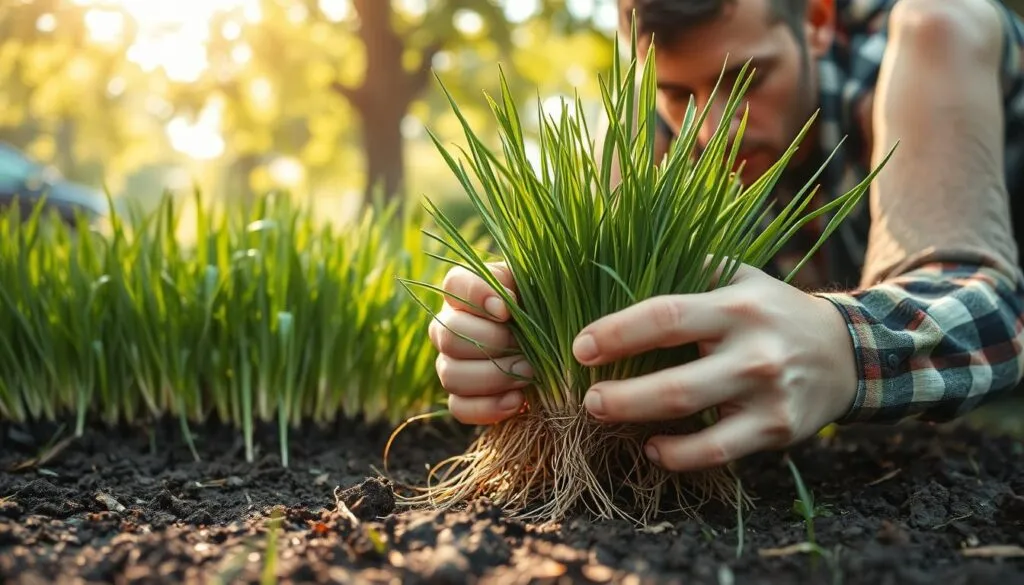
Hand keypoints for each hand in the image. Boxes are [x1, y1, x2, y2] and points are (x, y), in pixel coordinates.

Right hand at [428, 263, 532, 424]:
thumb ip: (523, 284)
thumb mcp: (542, 288)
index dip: (476, 296)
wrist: (557, 352)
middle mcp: (448, 328)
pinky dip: (489, 407)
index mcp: (466, 293)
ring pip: (450, 375)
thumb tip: (504, 306)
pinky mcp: (460, 399)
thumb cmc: (547, 312)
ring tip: (529, 374)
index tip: (507, 310)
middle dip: (491, 343)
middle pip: (448, 336)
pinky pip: (459, 408)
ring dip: (494, 377)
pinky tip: (517, 400)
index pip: (455, 284)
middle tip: (525, 349)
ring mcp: (450, 365)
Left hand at [572, 262, 858, 471]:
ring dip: (639, 422)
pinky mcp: (776, 429)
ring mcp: (766, 394)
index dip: (616, 333)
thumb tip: (616, 269)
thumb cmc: (769, 312)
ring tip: (605, 416)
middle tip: (587, 397)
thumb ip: (687, 272)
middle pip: (674, 383)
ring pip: (692, 420)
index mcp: (735, 306)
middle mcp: (752, 351)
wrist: (845, 353)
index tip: (581, 347)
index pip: (665, 317)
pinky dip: (678, 455)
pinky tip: (653, 449)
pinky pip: (717, 451)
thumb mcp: (738, 277)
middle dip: (620, 396)